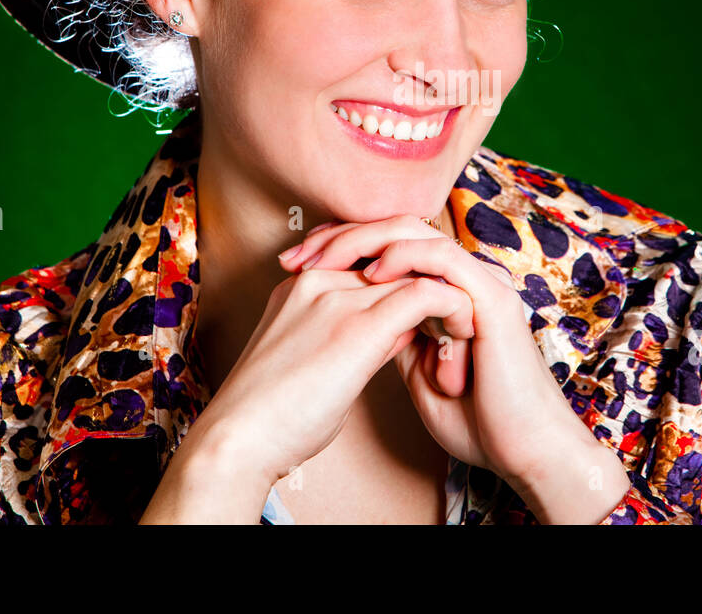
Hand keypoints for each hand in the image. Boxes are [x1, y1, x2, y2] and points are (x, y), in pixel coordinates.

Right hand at [150, 263, 474, 520]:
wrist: (237, 440)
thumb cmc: (272, 417)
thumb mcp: (313, 362)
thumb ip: (353, 335)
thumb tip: (402, 330)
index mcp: (303, 285)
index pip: (370, 261)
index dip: (404, 284)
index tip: (427, 319)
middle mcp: (320, 280)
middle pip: (394, 261)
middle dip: (428, 287)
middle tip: (455, 321)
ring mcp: (338, 297)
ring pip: (415, 272)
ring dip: (445, 300)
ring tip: (464, 332)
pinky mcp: (359, 325)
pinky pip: (426, 296)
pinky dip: (452, 312)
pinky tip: (461, 339)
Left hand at [277, 214, 603, 492]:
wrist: (523, 451)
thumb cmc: (476, 422)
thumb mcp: (416, 373)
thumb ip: (395, 338)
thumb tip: (361, 320)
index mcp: (444, 291)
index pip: (386, 247)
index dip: (339, 248)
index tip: (293, 264)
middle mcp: (462, 278)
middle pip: (395, 229)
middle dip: (341, 237)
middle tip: (297, 255)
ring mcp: (479, 283)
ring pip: (415, 233)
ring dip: (364, 241)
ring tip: (325, 259)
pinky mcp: (491, 298)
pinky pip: (443, 259)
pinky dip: (404, 260)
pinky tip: (372, 274)